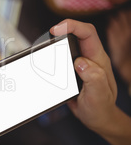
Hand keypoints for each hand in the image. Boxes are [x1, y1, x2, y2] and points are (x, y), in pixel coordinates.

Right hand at [51, 20, 130, 144]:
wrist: (97, 118)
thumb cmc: (101, 108)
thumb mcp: (99, 96)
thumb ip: (93, 78)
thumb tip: (81, 62)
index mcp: (98, 59)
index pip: (87, 33)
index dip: (72, 26)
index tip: (56, 30)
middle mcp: (88, 57)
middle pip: (76, 33)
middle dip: (61, 30)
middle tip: (47, 37)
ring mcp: (79, 63)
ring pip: (66, 45)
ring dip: (54, 44)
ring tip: (43, 49)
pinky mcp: (70, 69)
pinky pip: (60, 57)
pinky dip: (50, 56)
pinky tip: (44, 62)